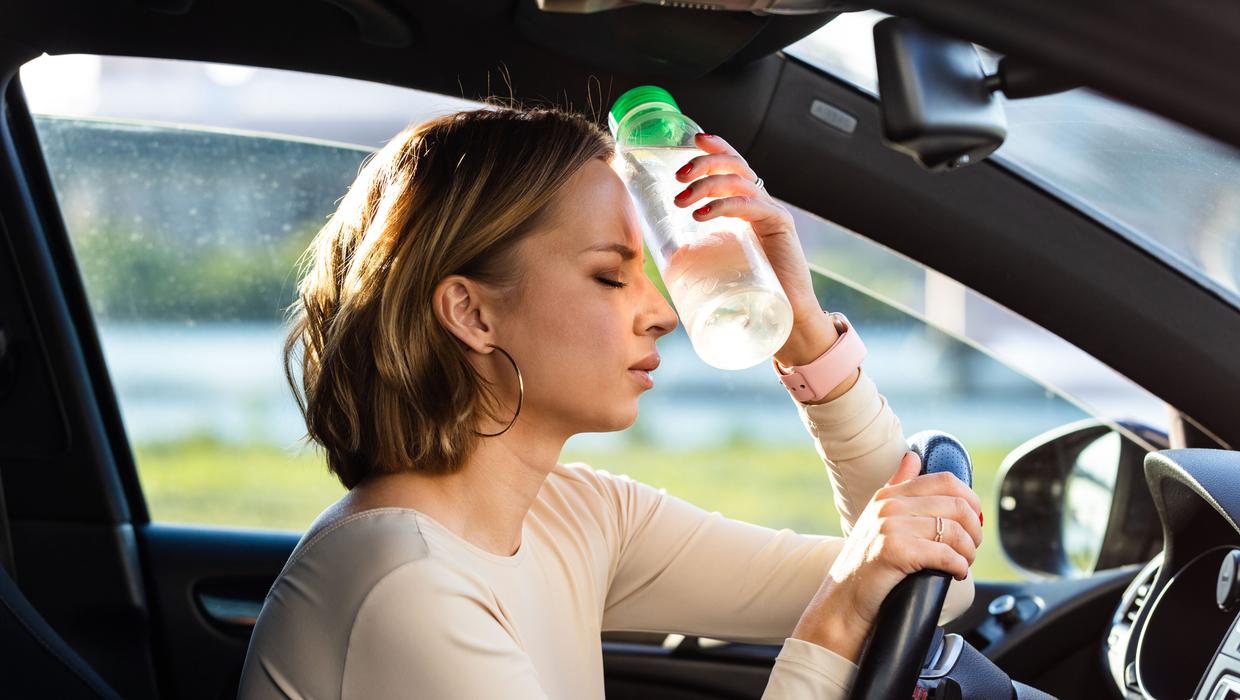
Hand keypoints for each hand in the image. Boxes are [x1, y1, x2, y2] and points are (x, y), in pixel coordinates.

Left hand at [671, 133, 821, 324]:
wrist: (787, 316)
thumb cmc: (751, 292)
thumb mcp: (721, 261)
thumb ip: (703, 250)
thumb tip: (664, 255)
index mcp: (749, 206)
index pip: (734, 165)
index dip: (716, 147)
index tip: (693, 140)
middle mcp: (763, 204)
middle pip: (735, 165)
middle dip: (704, 163)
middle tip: (678, 176)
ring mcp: (773, 213)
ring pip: (739, 181)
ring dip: (706, 185)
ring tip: (681, 200)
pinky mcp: (780, 227)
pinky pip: (751, 206)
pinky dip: (724, 205)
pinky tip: (701, 214)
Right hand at [791, 451, 982, 660]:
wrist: (841, 601)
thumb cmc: (864, 565)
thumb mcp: (876, 518)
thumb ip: (897, 486)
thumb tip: (913, 457)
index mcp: (889, 495)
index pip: (945, 481)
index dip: (970, 500)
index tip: (973, 522)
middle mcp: (889, 505)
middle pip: (957, 505)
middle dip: (974, 530)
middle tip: (971, 548)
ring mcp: (890, 526)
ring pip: (955, 531)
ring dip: (969, 552)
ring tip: (963, 563)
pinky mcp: (895, 550)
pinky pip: (945, 554)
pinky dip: (959, 566)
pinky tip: (956, 574)